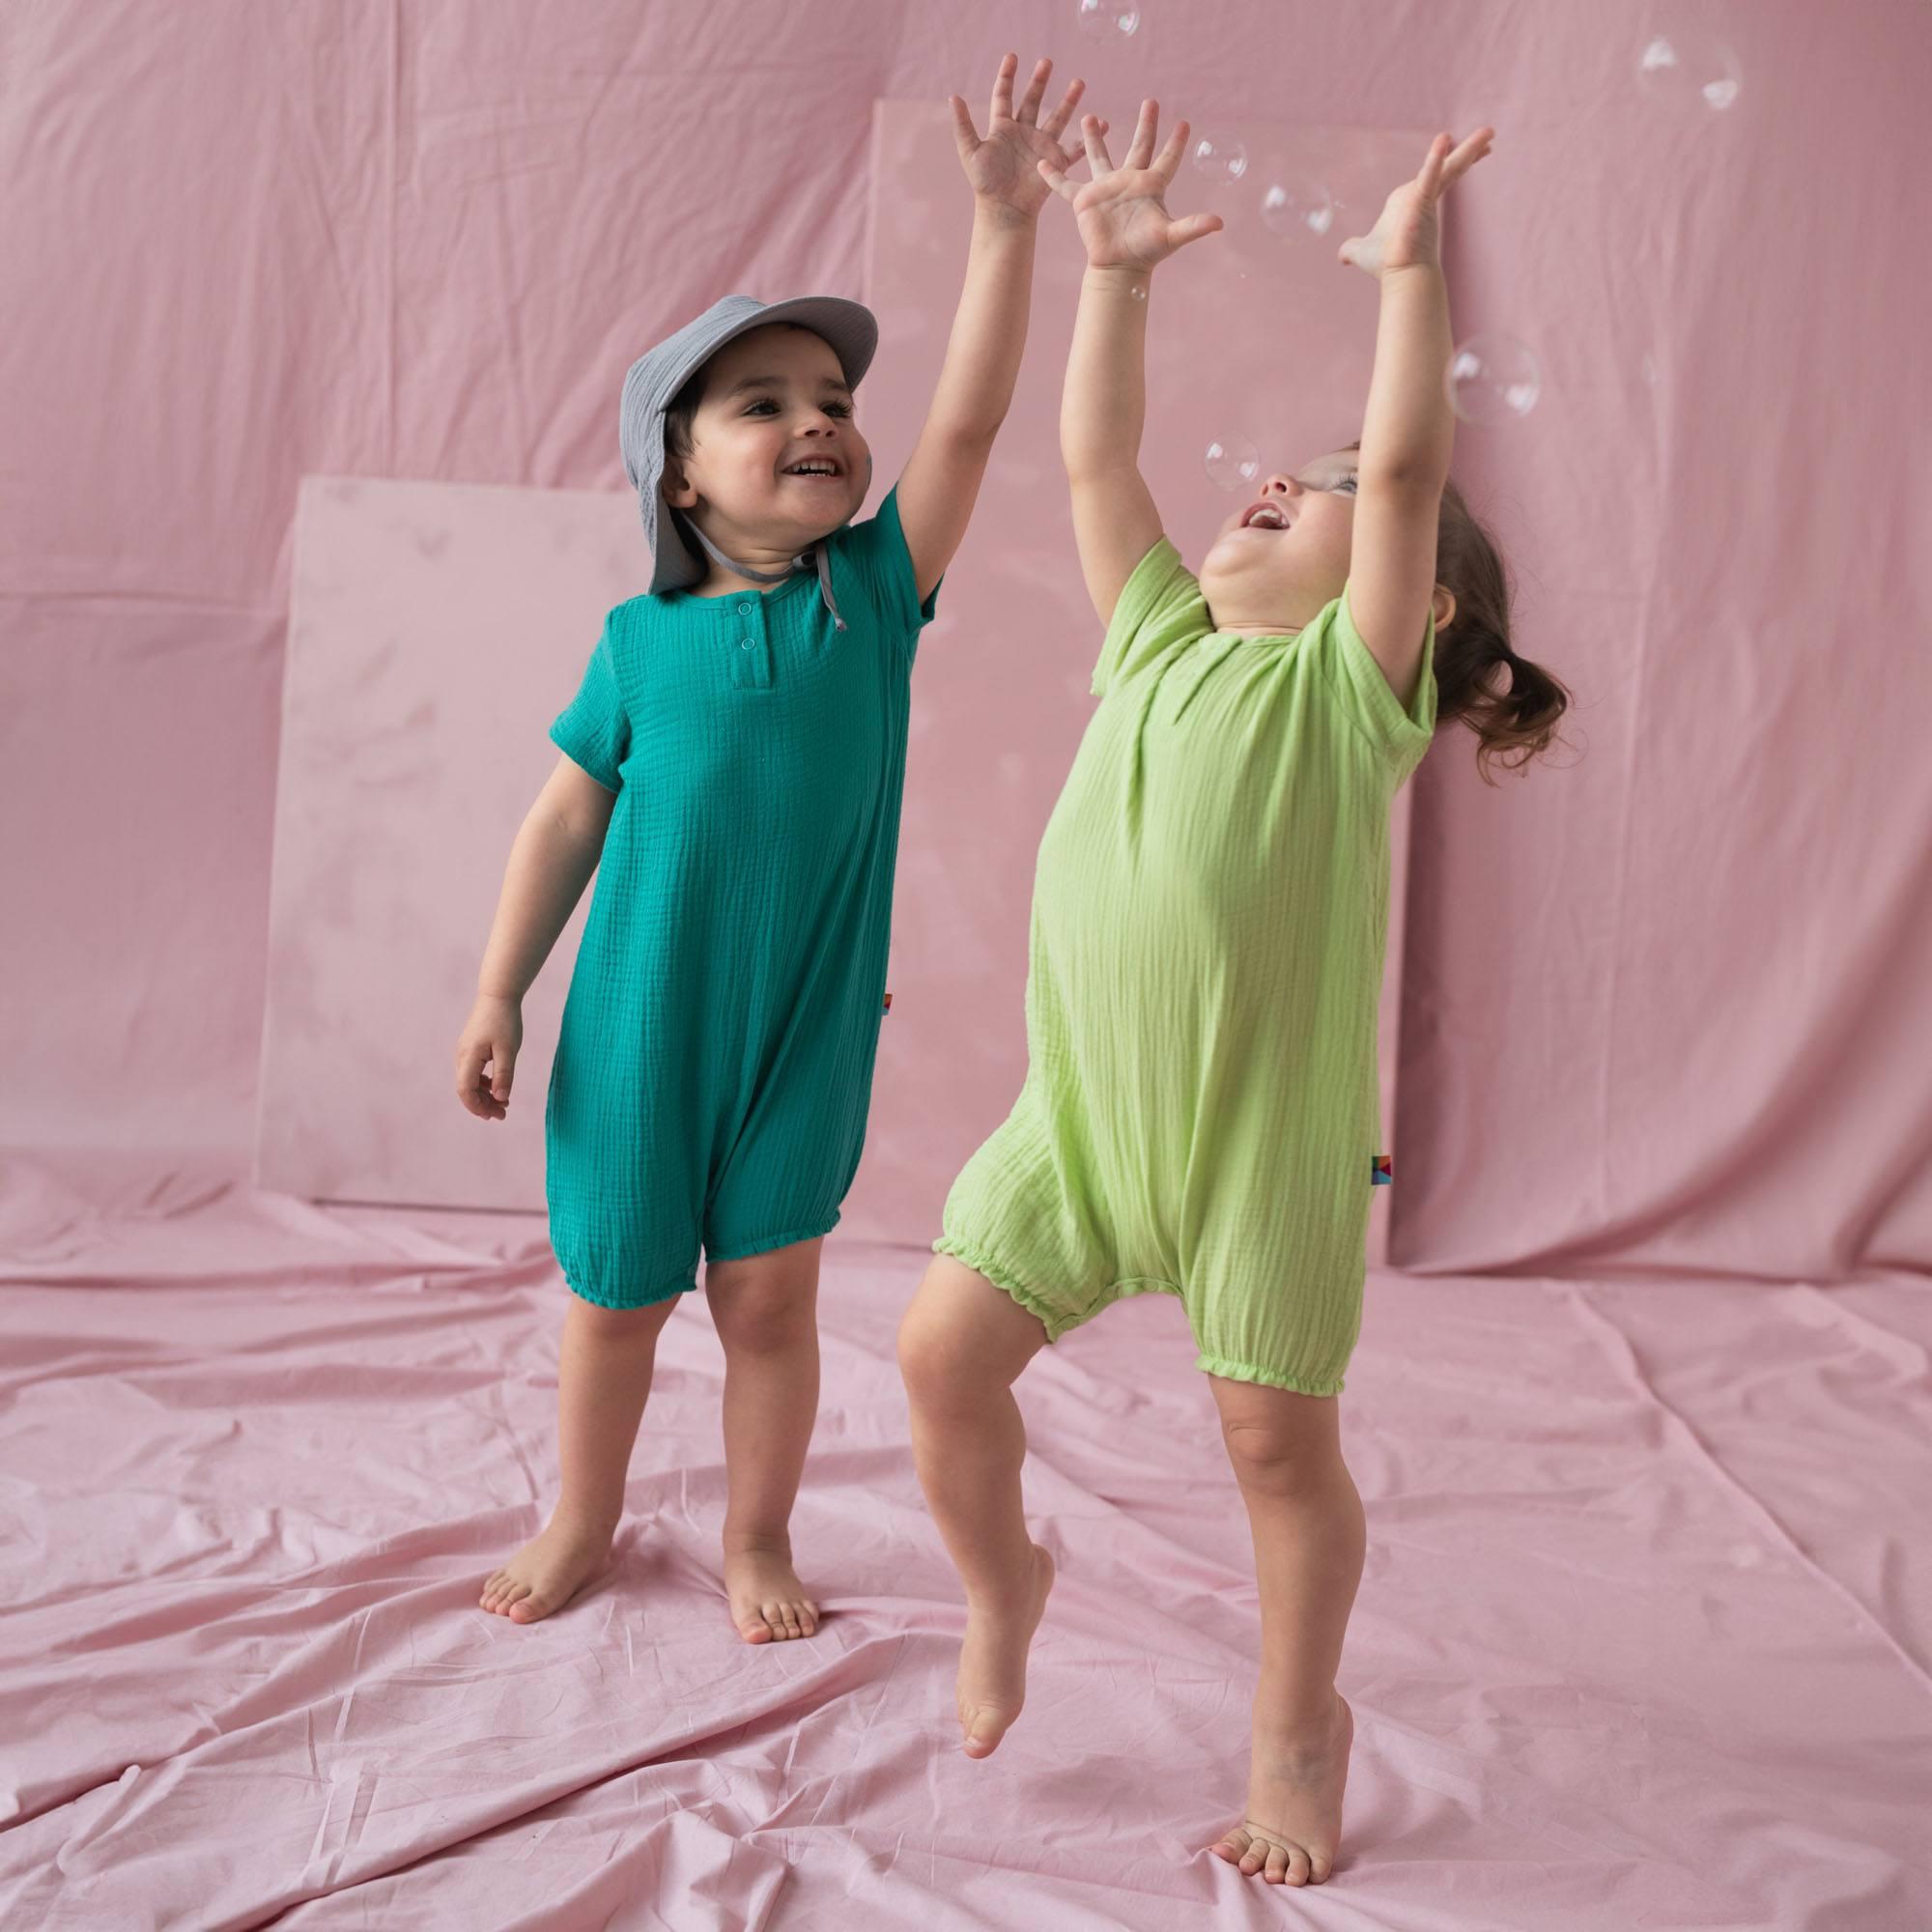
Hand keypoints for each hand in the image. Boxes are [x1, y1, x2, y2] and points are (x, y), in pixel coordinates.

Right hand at [455, 993, 521, 1121]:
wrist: (498, 995)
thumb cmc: (504, 1021)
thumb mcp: (508, 1050)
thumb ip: (504, 1075)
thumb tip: (501, 1098)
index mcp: (469, 1057)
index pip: (465, 1090)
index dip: (477, 1106)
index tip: (495, 1115)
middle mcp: (462, 1056)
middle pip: (466, 1089)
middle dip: (483, 1104)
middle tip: (503, 1114)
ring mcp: (465, 1052)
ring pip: (469, 1082)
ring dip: (484, 1095)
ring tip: (503, 1104)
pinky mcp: (471, 1049)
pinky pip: (473, 1072)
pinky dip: (484, 1084)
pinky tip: (498, 1088)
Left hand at [950, 53, 1102, 221]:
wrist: (1005, 210)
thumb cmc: (985, 184)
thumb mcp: (970, 153)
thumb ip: (963, 126)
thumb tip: (953, 97)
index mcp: (1002, 128)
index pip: (1003, 96)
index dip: (1007, 76)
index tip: (1012, 57)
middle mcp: (1023, 133)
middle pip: (1033, 100)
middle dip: (1040, 81)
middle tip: (1047, 62)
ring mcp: (1041, 145)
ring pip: (1057, 117)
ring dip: (1069, 101)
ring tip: (1079, 82)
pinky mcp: (1055, 161)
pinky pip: (1075, 147)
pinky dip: (1089, 138)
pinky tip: (1102, 124)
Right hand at [1035, 98, 1223, 274]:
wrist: (1118, 267)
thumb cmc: (1146, 252)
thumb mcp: (1171, 237)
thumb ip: (1193, 226)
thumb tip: (1219, 223)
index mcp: (1151, 185)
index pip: (1168, 158)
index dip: (1176, 142)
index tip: (1184, 122)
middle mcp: (1129, 181)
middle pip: (1139, 146)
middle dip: (1146, 124)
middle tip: (1150, 101)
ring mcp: (1106, 188)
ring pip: (1100, 155)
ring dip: (1094, 137)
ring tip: (1089, 116)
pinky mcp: (1084, 200)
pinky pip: (1065, 184)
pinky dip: (1053, 176)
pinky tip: (1041, 164)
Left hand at [1338, 127, 1494, 278]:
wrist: (1398, 277)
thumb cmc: (1385, 264)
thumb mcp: (1363, 251)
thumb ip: (1352, 248)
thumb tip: (1342, 257)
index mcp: (1413, 200)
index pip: (1435, 175)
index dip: (1447, 161)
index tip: (1457, 146)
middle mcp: (1422, 196)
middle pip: (1449, 168)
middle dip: (1469, 152)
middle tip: (1489, 136)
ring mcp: (1424, 198)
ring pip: (1448, 167)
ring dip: (1468, 149)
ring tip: (1489, 132)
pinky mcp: (1420, 202)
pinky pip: (1429, 176)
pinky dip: (1434, 159)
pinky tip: (1442, 139)